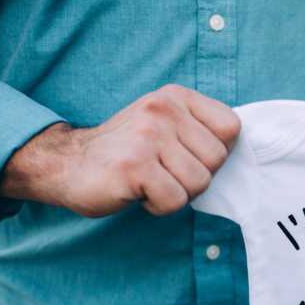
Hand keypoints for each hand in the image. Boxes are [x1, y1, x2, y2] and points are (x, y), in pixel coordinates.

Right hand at [0, 84, 240, 216]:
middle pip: (217, 160)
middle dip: (195, 177)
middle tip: (164, 173)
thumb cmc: (124, 151)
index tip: (187, 156)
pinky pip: (175, 201)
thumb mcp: (163, 124)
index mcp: (175, 97)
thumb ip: (197, 129)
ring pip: (199, 183)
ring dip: (177, 193)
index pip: (231, 128)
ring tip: (150, 181)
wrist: (66, 164)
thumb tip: (239, 151)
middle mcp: (162, 111)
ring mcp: (147, 138)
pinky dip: (159, 207)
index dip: (215, 152)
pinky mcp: (135, 167)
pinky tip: (138, 193)